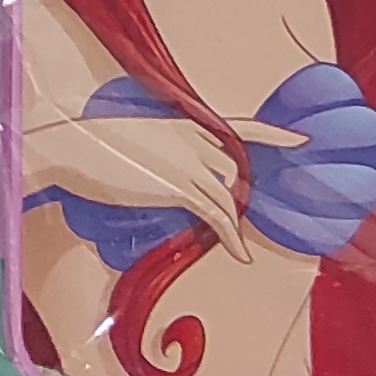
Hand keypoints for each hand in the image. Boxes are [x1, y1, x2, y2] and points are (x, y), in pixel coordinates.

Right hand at [26, 113, 304, 264]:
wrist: (74, 146)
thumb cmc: (97, 142)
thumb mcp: (140, 136)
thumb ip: (167, 148)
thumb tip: (173, 169)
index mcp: (186, 121)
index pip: (241, 127)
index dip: (274, 134)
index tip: (302, 139)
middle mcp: (195, 137)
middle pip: (235, 167)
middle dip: (242, 191)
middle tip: (249, 213)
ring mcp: (190, 161)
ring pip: (230, 193)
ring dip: (235, 219)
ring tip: (238, 240)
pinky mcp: (179, 186)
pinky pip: (218, 215)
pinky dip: (232, 236)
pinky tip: (239, 254)